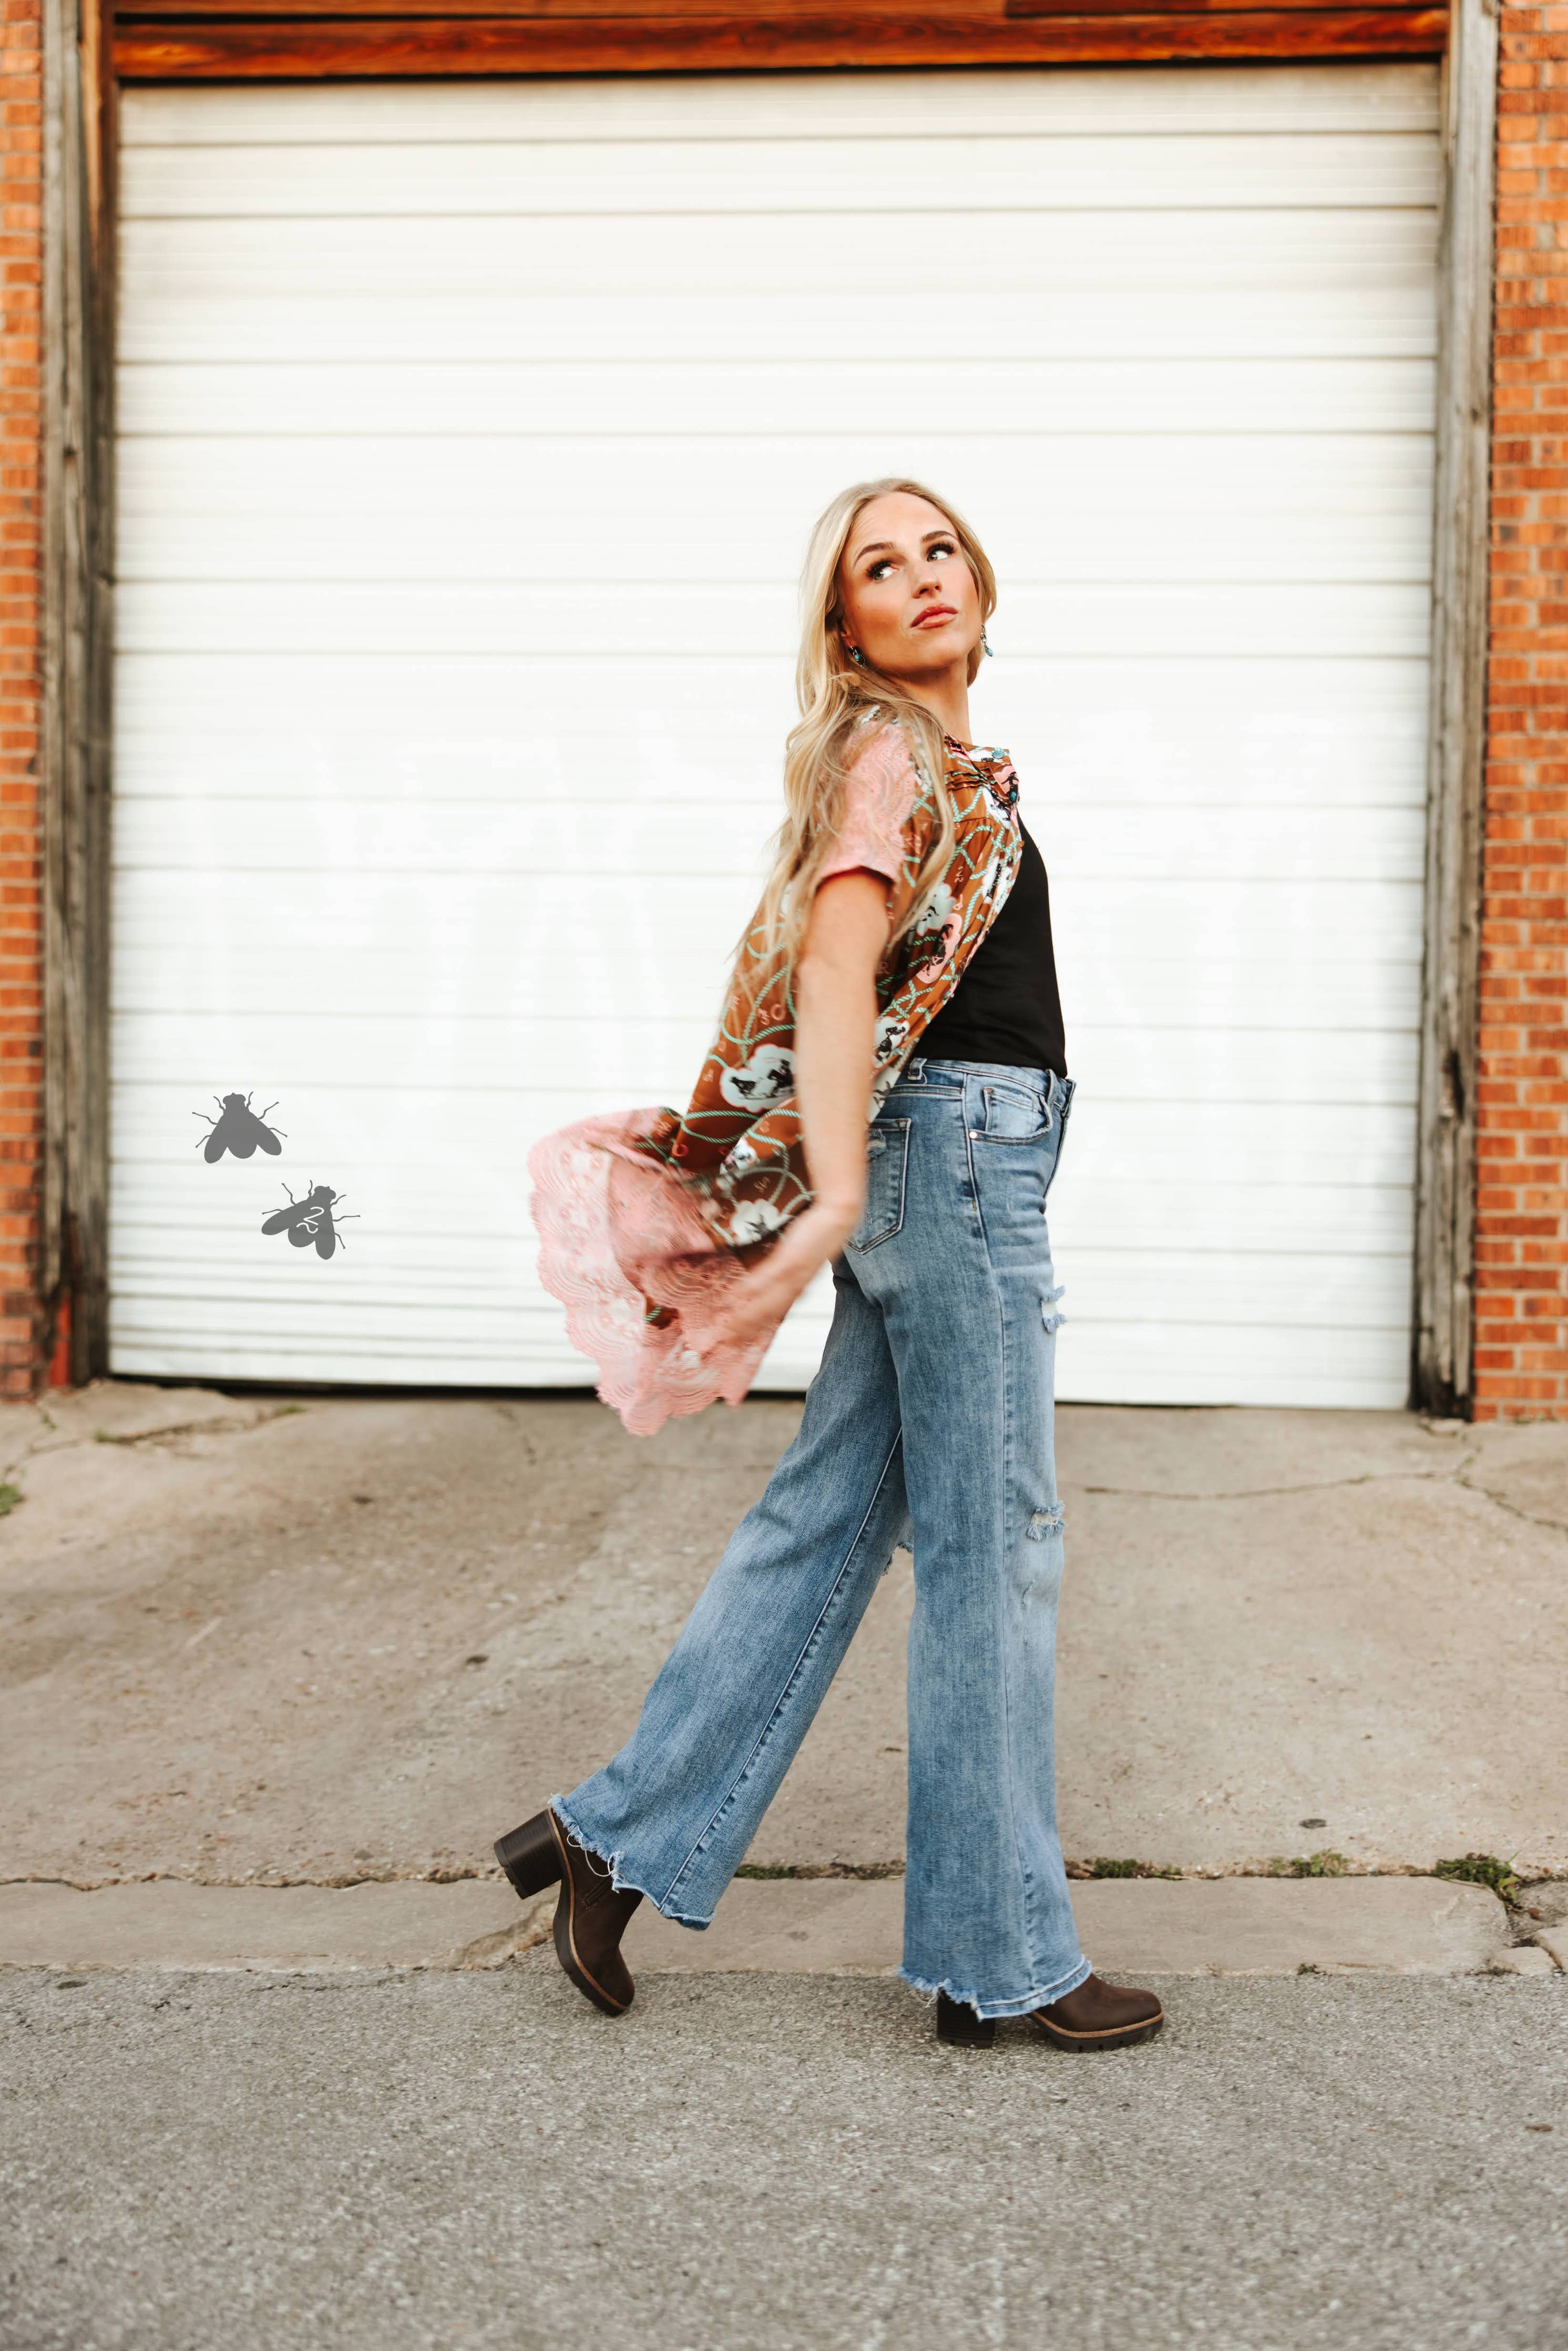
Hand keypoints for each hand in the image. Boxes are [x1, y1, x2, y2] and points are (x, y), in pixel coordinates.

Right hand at [716, 1201, 858, 1358]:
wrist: (837, 1218)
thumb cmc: (818, 1234)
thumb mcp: (799, 1257)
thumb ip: (784, 1271)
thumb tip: (769, 1278)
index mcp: (798, 1287)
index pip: (773, 1313)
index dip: (755, 1328)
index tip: (739, 1339)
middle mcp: (796, 1286)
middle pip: (767, 1315)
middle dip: (746, 1331)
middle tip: (727, 1343)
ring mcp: (793, 1274)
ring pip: (766, 1303)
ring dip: (746, 1318)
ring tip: (728, 1329)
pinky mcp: (790, 1259)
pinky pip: (768, 1277)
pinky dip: (752, 1289)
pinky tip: (738, 1297)